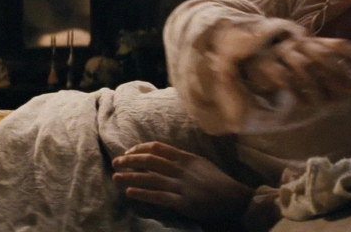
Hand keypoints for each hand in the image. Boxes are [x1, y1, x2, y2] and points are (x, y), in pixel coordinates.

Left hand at [111, 141, 252, 219]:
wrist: (235, 199)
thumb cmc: (218, 182)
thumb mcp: (201, 164)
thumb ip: (183, 159)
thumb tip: (164, 157)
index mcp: (186, 157)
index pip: (158, 148)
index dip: (140, 149)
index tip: (128, 152)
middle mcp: (182, 169)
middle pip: (150, 160)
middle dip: (130, 161)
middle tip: (116, 162)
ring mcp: (182, 186)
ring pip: (150, 178)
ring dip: (130, 177)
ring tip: (116, 177)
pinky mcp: (183, 202)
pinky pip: (158, 196)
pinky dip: (142, 194)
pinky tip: (130, 192)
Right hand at [211, 21, 350, 104]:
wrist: (247, 59)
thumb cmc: (289, 68)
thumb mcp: (317, 73)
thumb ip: (343, 80)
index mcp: (314, 43)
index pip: (340, 45)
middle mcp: (299, 45)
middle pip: (323, 55)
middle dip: (336, 76)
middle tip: (342, 93)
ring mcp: (281, 53)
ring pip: (304, 66)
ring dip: (315, 88)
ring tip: (321, 104)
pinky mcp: (265, 64)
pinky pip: (283, 76)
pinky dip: (295, 92)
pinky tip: (302, 103)